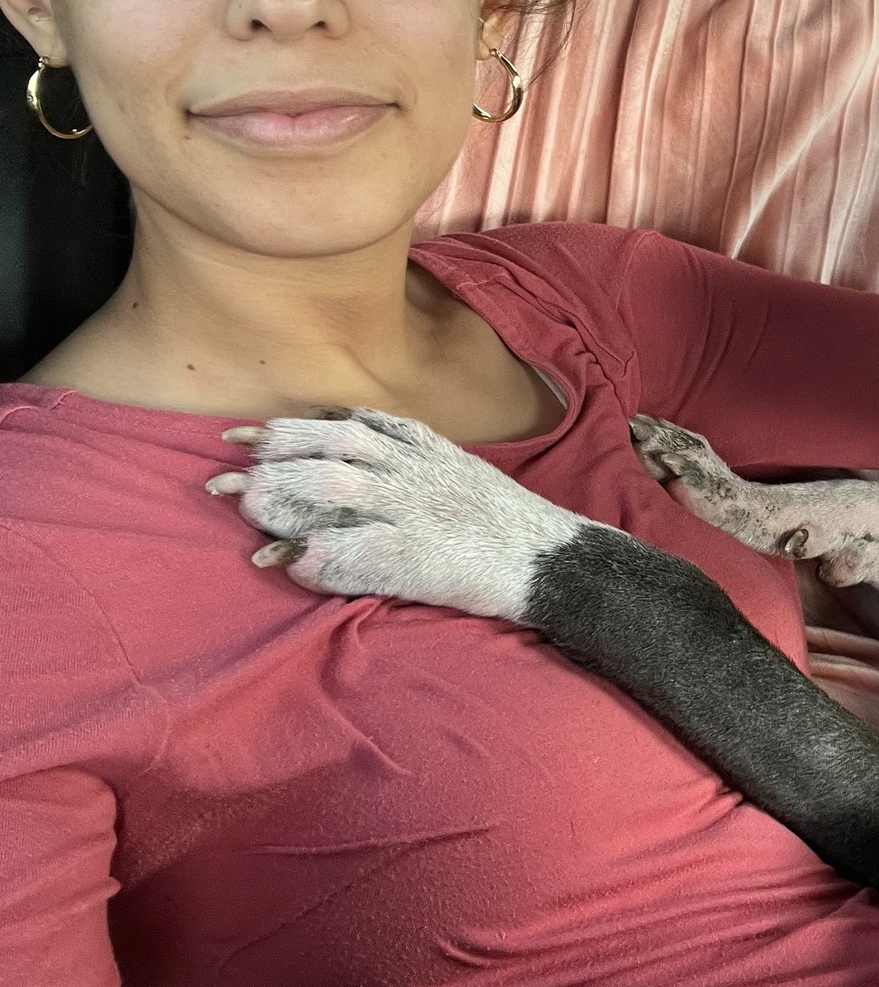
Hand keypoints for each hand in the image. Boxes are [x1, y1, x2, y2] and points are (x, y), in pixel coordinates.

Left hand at [206, 407, 586, 620]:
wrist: (549, 557)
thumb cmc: (498, 516)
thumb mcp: (454, 465)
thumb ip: (405, 445)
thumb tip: (350, 425)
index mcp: (421, 449)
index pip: (344, 427)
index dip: (288, 429)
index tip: (240, 434)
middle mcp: (413, 473)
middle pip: (332, 451)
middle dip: (272, 458)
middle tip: (222, 476)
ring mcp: (417, 512)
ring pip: (339, 487)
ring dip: (286, 496)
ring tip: (245, 508)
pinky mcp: (422, 556)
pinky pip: (365, 551)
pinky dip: (326, 554)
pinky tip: (293, 561)